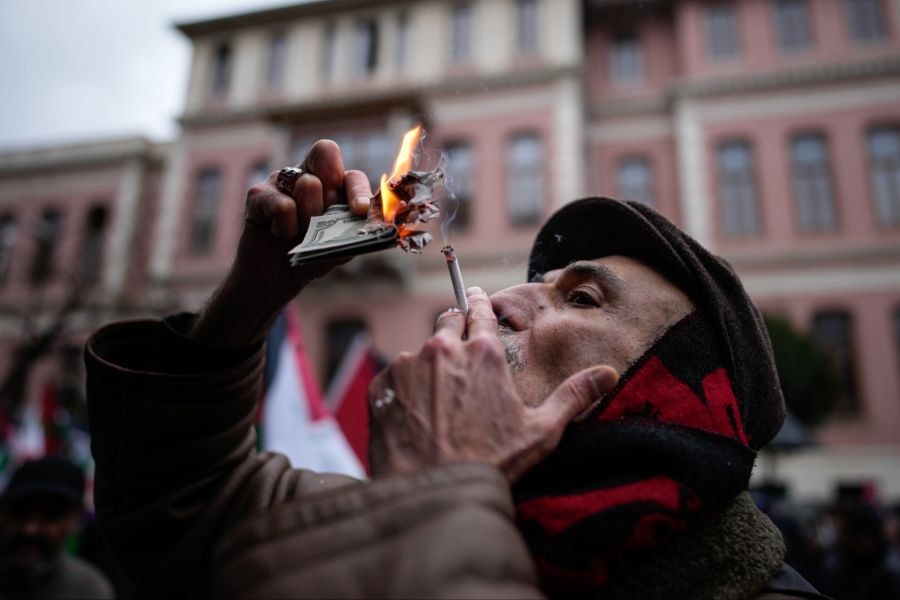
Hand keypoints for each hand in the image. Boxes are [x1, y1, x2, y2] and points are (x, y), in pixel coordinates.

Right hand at [239, 139, 372, 305]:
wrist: (277, 279)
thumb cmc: (312, 256)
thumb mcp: (342, 245)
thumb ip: (360, 229)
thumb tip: (385, 220)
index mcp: (331, 184)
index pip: (351, 173)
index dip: (358, 190)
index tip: (360, 211)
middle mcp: (306, 174)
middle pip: (327, 157)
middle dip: (330, 200)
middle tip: (320, 222)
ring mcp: (280, 181)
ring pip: (308, 185)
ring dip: (309, 221)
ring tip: (299, 234)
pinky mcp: (257, 193)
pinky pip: (284, 206)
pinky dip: (286, 229)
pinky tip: (279, 235)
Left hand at [368, 287, 618, 482]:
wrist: (433, 493)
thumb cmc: (490, 463)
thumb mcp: (541, 431)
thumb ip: (573, 396)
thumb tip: (608, 373)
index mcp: (483, 353)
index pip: (479, 311)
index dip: (478, 302)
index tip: (474, 294)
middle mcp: (443, 349)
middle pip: (447, 323)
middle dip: (453, 330)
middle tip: (457, 350)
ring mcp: (408, 366)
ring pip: (419, 355)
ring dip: (428, 369)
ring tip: (436, 404)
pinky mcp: (381, 386)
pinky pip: (394, 379)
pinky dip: (402, 391)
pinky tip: (414, 418)